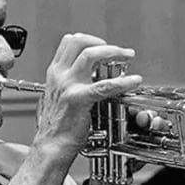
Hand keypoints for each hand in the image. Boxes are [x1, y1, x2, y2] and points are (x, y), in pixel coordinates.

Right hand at [33, 33, 141, 159]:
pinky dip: (123, 81)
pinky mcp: (79, 99)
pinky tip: (133, 81)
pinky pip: (105, 85)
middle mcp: (59, 76)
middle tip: (120, 51)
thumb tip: (90, 75)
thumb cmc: (57, 126)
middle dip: (105, 43)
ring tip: (128, 56)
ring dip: (114, 52)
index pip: (69, 42)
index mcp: (54, 73)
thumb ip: (71, 83)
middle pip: (81, 43)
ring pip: (91, 55)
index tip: (103, 45)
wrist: (51, 145)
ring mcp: (68, 86)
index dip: (89, 39)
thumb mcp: (58, 96)